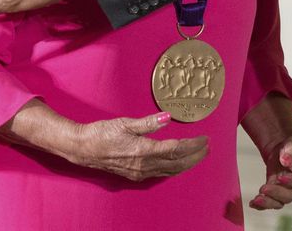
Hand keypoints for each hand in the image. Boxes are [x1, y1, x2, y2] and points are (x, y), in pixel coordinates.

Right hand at [65, 113, 208, 181]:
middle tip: (207, 148)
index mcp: (143, 150)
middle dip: (194, 156)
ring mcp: (140, 172)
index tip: (204, 139)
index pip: (175, 149)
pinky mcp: (135, 174)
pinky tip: (178, 164)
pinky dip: (174, 168)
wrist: (84, 149)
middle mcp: (144, 165)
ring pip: (170, 170)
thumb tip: (168, 117)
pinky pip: (161, 173)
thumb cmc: (103, 132)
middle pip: (177, 163)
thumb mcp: (125, 122)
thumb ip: (148, 122)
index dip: (192, 145)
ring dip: (186, 163)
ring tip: (198, 155)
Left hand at [249, 132, 291, 210]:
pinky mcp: (275, 192)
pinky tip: (253, 203)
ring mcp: (286, 191)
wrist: (283, 149)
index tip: (281, 178)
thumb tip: (286, 160)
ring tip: (256, 199)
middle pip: (289, 195)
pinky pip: (269, 202)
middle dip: (276, 193)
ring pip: (279, 202)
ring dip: (268, 202)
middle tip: (264, 188)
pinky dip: (261, 205)